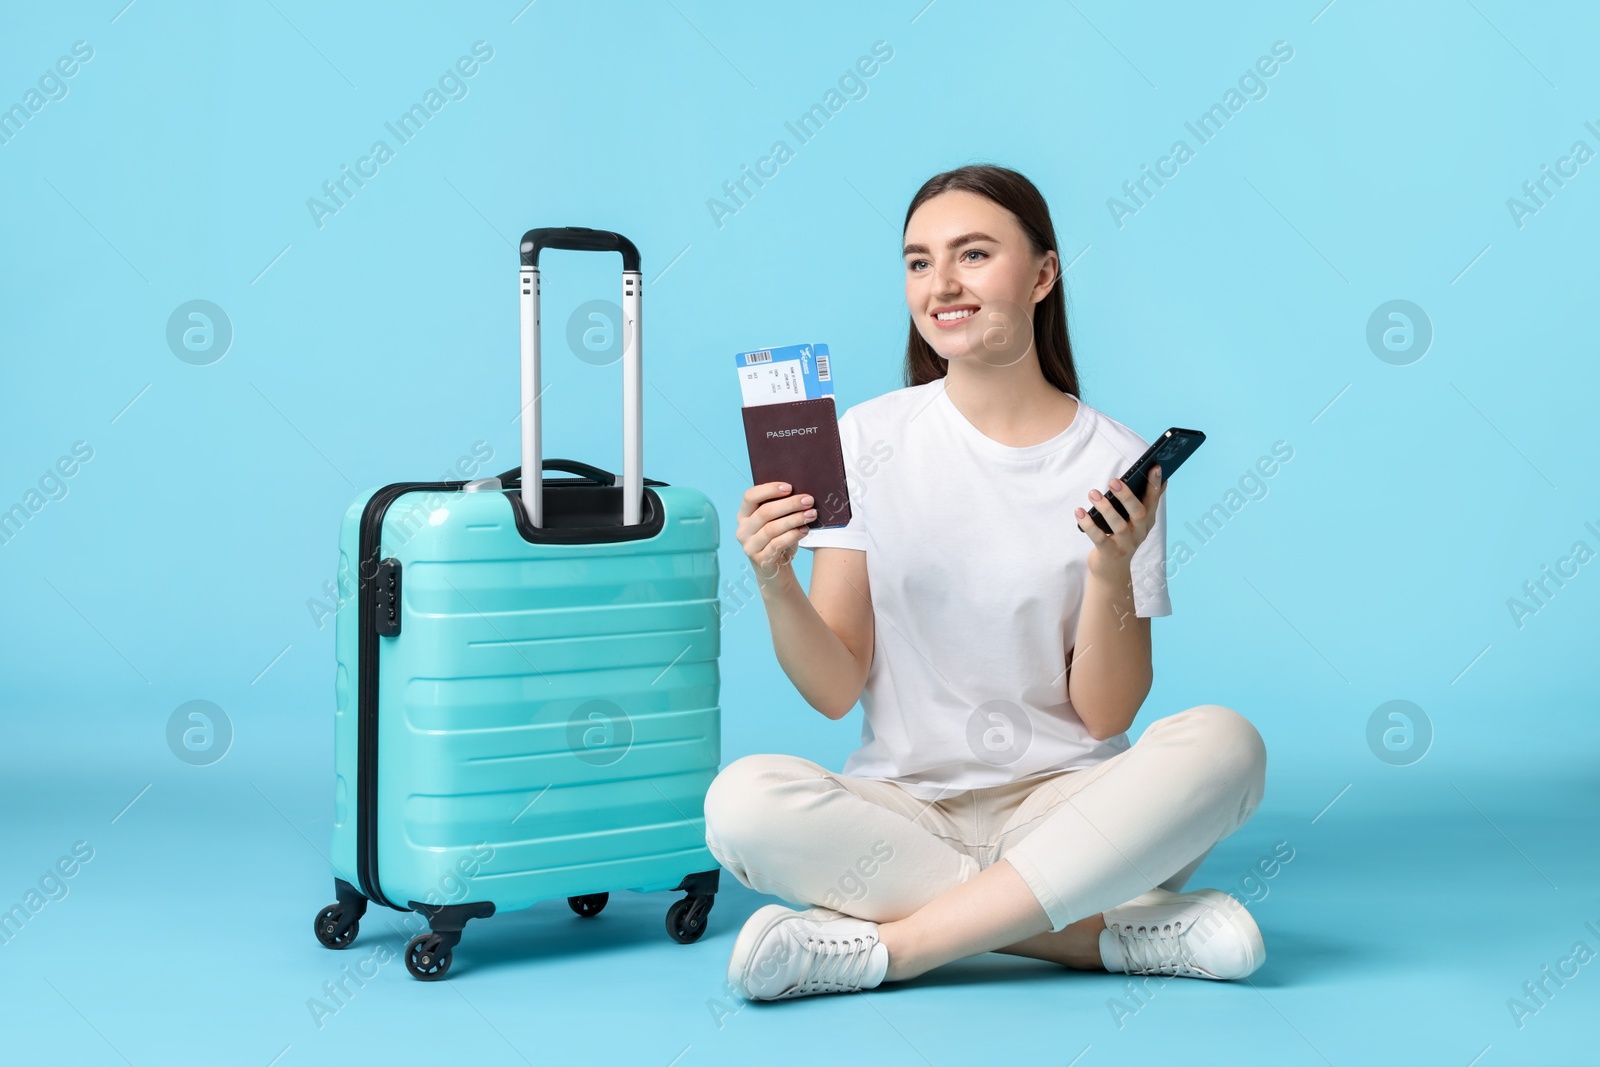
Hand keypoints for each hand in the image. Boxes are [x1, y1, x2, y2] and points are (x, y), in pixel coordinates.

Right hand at [735, 481, 816, 585]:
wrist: (777, 570)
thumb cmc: (779, 540)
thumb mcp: (777, 522)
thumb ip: (781, 508)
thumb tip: (801, 493)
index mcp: (744, 515)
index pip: (750, 496)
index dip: (769, 489)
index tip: (789, 487)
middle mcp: (743, 530)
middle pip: (764, 512)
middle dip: (789, 504)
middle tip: (808, 500)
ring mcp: (749, 546)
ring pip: (771, 528)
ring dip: (794, 519)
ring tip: (811, 514)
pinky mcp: (760, 560)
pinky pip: (777, 544)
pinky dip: (793, 535)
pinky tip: (805, 530)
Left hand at [1074, 465, 1164, 580]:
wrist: (1112, 569)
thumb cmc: (1123, 537)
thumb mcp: (1137, 521)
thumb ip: (1147, 501)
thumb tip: (1162, 479)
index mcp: (1148, 520)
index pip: (1154, 500)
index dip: (1155, 484)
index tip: (1155, 466)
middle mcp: (1140, 532)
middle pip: (1139, 512)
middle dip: (1127, 496)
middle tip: (1113, 480)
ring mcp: (1126, 544)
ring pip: (1118, 525)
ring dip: (1105, 508)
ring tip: (1092, 493)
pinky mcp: (1110, 552)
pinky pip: (1098, 537)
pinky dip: (1088, 524)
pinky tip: (1079, 511)